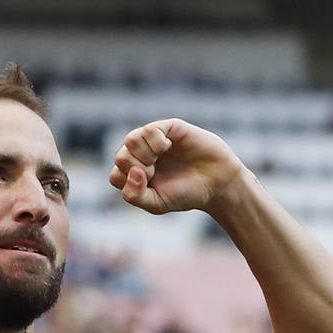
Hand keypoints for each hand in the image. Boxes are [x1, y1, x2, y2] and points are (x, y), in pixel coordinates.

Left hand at [107, 118, 244, 213]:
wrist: (217, 183)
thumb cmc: (186, 194)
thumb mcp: (157, 204)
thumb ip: (135, 195)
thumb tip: (131, 172)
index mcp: (136, 176)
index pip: (116, 176)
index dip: (130, 182)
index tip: (150, 185)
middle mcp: (141, 157)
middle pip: (120, 157)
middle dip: (137, 167)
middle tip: (155, 172)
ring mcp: (153, 141)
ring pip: (131, 140)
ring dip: (143, 153)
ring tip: (159, 158)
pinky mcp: (168, 128)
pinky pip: (150, 129)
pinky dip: (155, 140)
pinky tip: (167, 146)